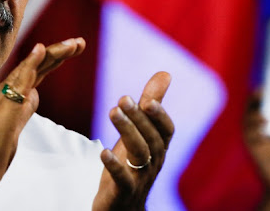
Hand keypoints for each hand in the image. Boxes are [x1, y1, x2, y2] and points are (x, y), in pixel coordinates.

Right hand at [0, 37, 84, 209]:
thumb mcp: (15, 127)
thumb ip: (23, 108)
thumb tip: (34, 94)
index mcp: (11, 94)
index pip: (37, 71)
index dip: (54, 59)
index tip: (73, 49)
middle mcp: (6, 90)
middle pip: (36, 65)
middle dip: (59, 52)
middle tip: (80, 43)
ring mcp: (4, 96)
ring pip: (31, 67)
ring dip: (53, 53)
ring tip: (73, 44)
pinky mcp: (4, 105)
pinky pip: (19, 79)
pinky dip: (31, 63)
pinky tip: (40, 49)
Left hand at [93, 72, 173, 210]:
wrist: (123, 208)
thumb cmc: (132, 165)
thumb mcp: (141, 133)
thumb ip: (151, 104)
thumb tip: (165, 73)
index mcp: (159, 147)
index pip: (166, 130)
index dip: (160, 115)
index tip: (148, 99)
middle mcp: (154, 162)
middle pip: (151, 139)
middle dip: (138, 118)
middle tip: (122, 98)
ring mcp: (140, 178)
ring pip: (139, 154)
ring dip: (127, 132)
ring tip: (113, 111)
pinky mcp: (123, 192)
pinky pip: (122, 180)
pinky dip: (115, 165)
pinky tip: (103, 152)